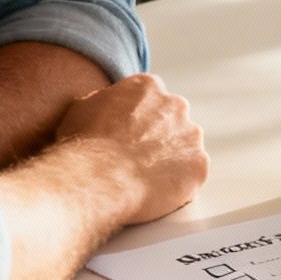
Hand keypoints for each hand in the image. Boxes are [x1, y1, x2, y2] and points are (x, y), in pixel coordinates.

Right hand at [54, 73, 208, 223]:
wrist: (97, 178)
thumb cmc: (83, 146)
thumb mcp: (81, 109)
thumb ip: (103, 102)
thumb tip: (107, 105)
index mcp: (147, 87)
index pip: (151, 99)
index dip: (139, 120)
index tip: (128, 137)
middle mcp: (176, 105)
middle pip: (173, 121)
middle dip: (159, 138)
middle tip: (137, 160)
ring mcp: (191, 135)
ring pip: (185, 147)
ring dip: (171, 160)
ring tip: (145, 179)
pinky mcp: (199, 165)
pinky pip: (192, 174)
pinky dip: (179, 184)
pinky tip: (156, 192)